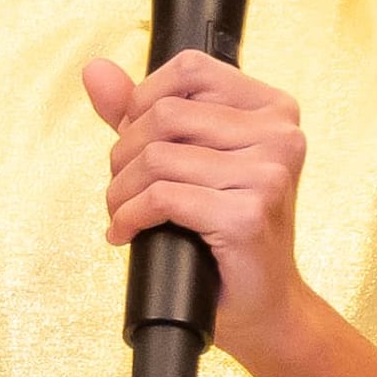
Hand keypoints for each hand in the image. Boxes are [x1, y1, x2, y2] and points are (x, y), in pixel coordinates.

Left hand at [81, 51, 312, 368]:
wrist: (264, 306)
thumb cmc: (226, 233)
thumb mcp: (189, 161)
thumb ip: (143, 112)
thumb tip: (95, 70)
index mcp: (275, 109)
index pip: (189, 70)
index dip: (143, 101)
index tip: (134, 142)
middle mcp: (281, 135)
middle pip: (165, 113)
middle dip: (124, 153)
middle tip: (121, 188)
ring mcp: (269, 174)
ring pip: (157, 157)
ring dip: (121, 191)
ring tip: (122, 213)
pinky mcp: (247, 215)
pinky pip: (161, 198)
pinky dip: (130, 216)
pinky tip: (127, 233)